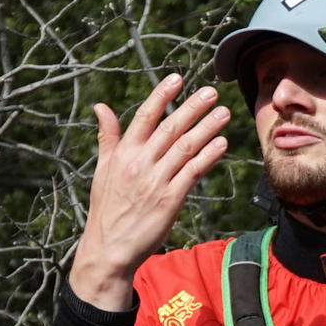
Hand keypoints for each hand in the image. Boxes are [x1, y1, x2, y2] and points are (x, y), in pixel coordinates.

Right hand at [71, 74, 229, 310]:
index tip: (178, 78)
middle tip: (211, 91)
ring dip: (207, 128)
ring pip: (186, 147)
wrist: (109, 248)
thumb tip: (101, 106)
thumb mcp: (103, 169)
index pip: (144, 116)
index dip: (162, 95)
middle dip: (192, 107)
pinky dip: (209, 156)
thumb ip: (107, 136)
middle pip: (170, 128)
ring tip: (223, 112)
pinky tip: (222, 143)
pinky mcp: (171, 199)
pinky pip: (193, 172)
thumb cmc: (107, 207)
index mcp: (123, 153)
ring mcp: (156, 181)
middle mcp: (140, 163)